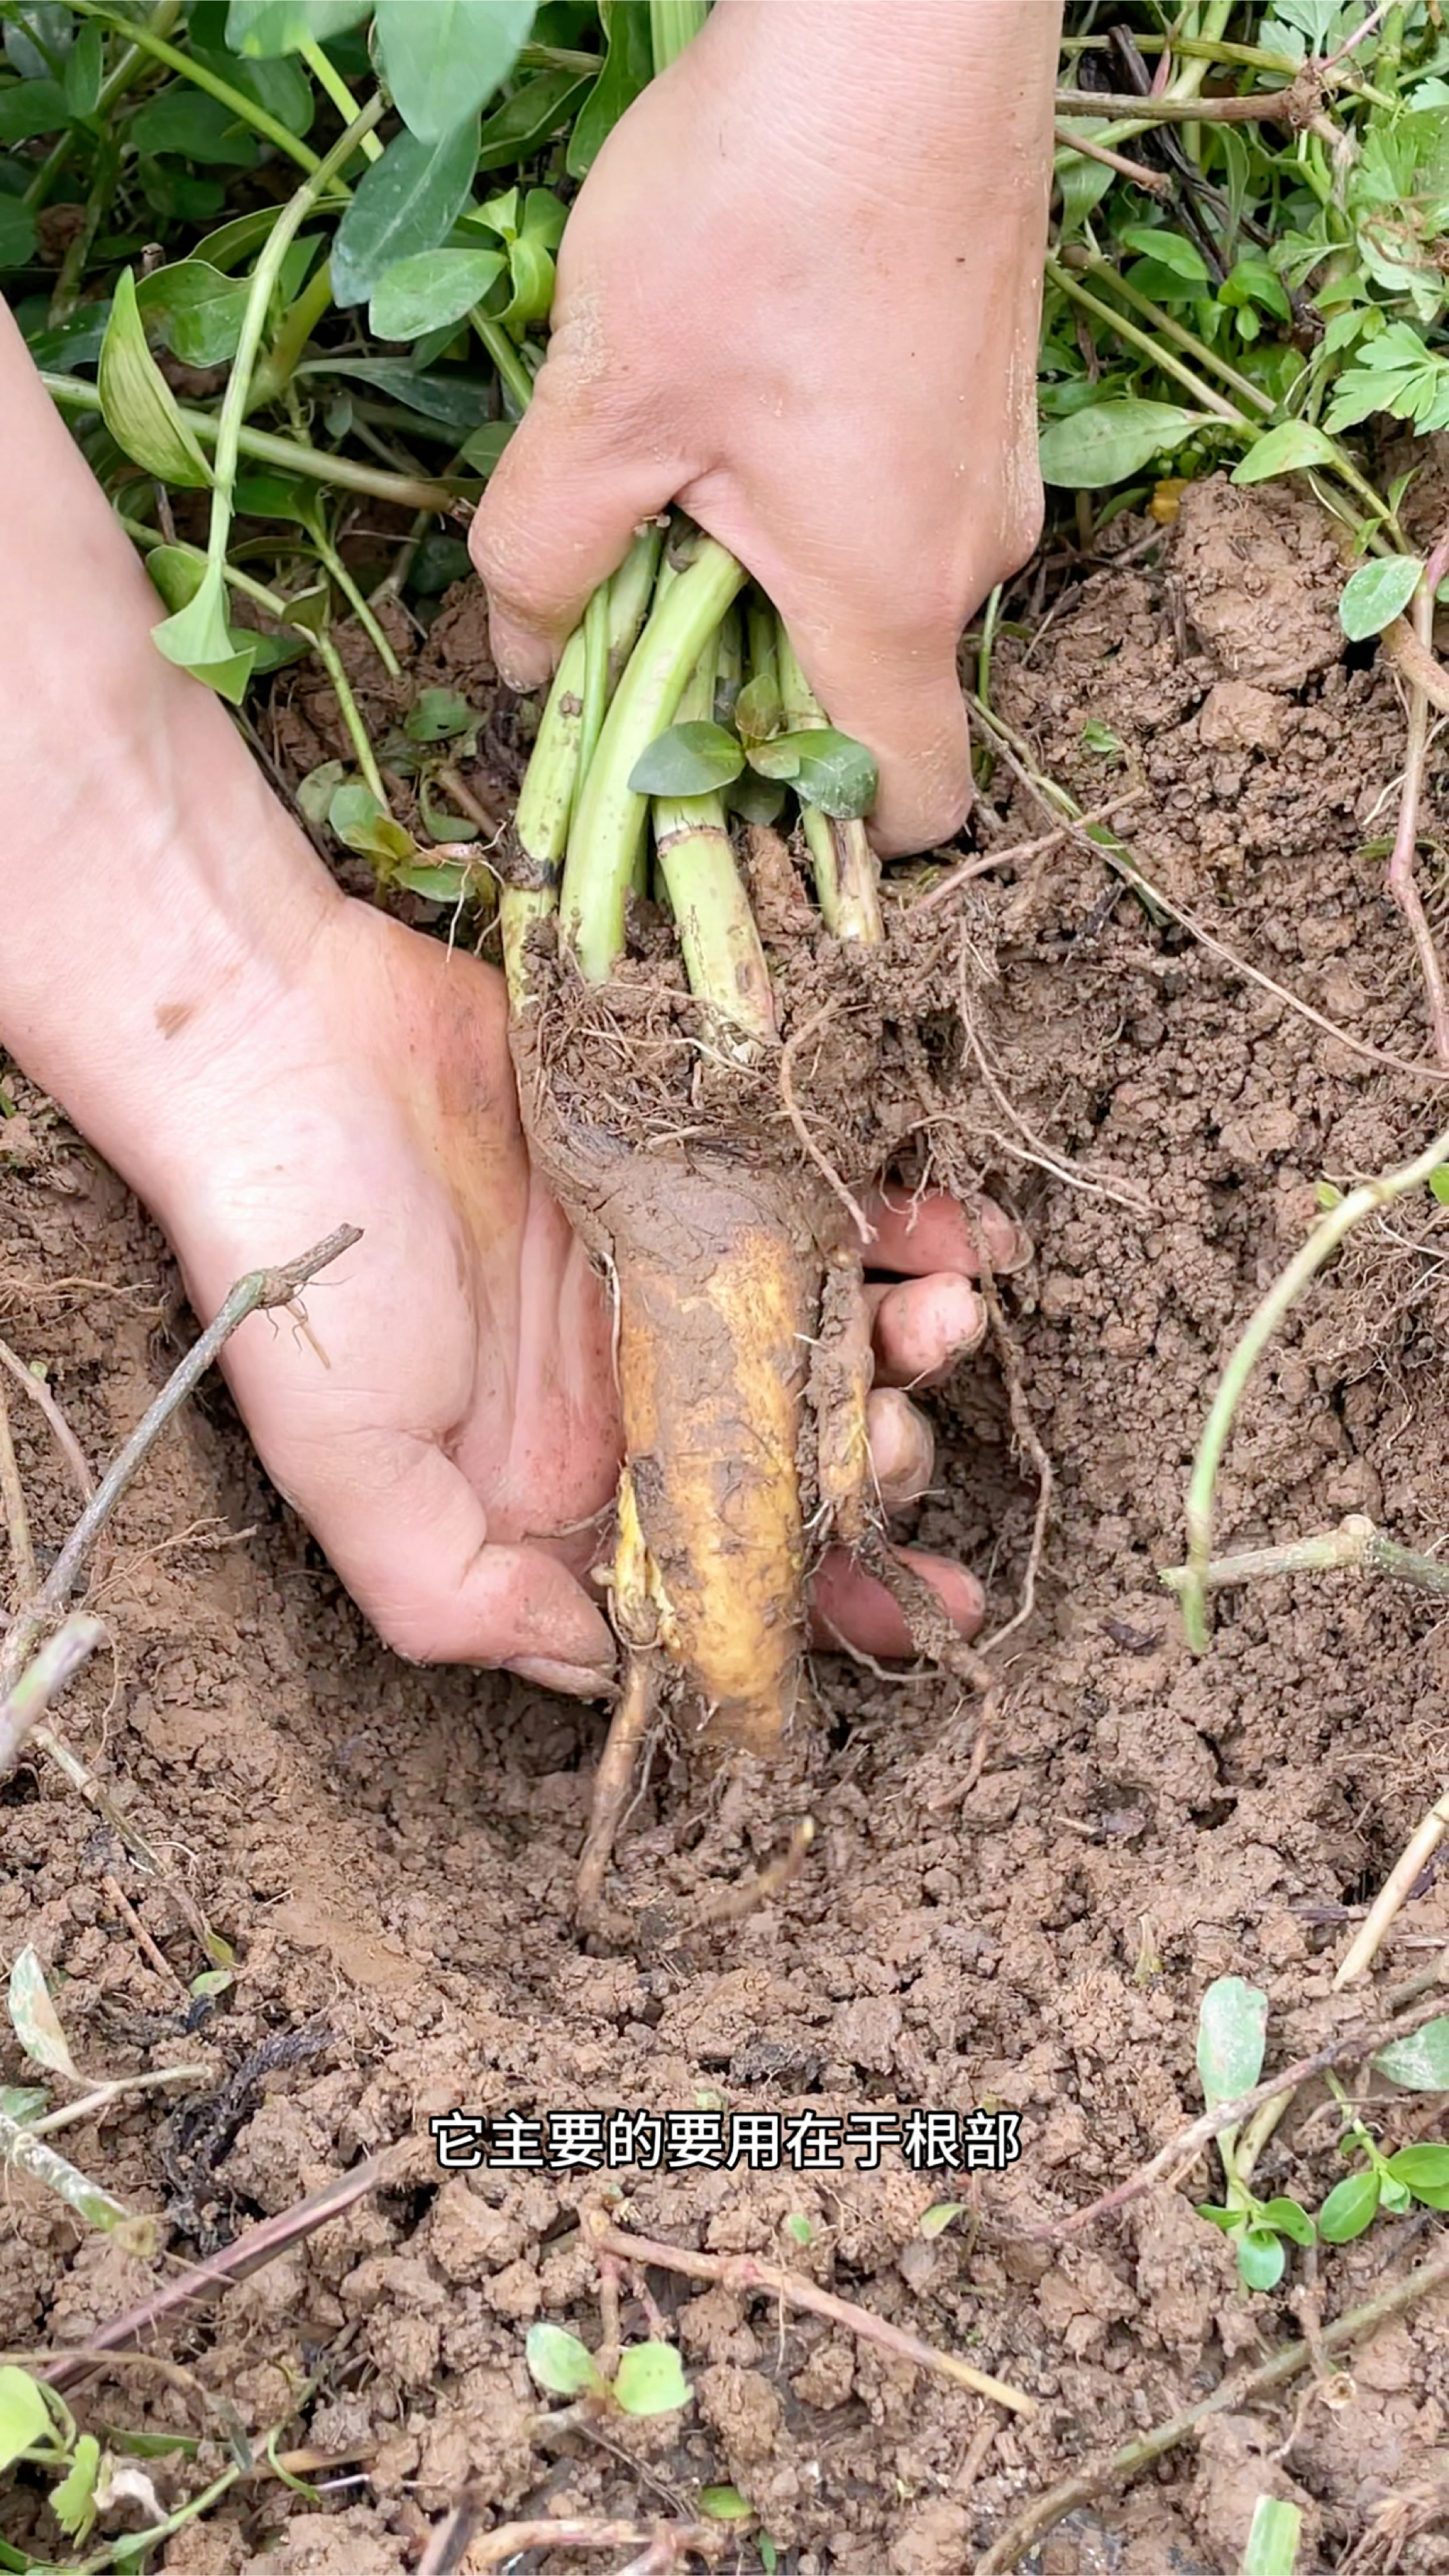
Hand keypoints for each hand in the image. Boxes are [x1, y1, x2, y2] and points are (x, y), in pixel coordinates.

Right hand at [141, 898, 1020, 1692]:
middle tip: (903, 1430)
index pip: (721, 1574)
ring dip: (914, 1337)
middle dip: (879, 1461)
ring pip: (834, 1328)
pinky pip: (827, 1200)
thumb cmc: (297, 1256)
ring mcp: (672, 1270)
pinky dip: (907, 1219)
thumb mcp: (350, 1459)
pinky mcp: (693, 1159)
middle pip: (799, 1453)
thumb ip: (455, 1592)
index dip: (833, 1608)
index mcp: (561, 1482)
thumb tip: (593, 1675)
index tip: (930, 1618)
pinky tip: (965, 1228)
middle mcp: (631, 1388)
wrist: (273, 1037)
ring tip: (951, 1312)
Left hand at [471, 0, 1057, 853]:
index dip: (817, 833)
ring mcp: (996, 465)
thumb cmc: (757, 215)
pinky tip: (750, 384)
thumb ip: (542, 562)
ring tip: (688, 457)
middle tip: (641, 582)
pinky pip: (905, 495)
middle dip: (752, 678)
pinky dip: (823, 489)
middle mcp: (975, 554)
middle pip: (869, 693)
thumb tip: (520, 663)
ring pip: (880, 585)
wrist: (900, 19)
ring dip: (777, 569)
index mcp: (894, 600)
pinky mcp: (993, 386)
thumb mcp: (604, 406)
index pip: (908, 807)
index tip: (710, 782)